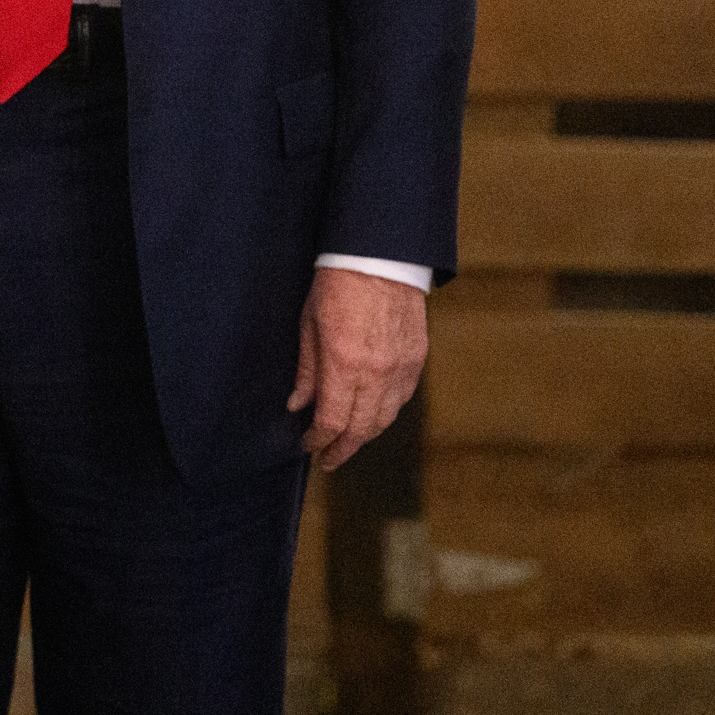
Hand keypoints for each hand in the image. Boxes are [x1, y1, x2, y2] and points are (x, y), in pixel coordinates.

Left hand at [287, 270, 427, 470]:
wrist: (380, 255)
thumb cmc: (338, 283)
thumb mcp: (309, 324)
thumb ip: (307, 369)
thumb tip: (298, 404)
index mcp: (344, 364)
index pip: (331, 422)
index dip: (317, 441)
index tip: (307, 446)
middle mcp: (375, 372)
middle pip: (360, 430)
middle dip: (341, 449)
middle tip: (327, 458)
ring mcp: (400, 367)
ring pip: (384, 419)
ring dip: (365, 436)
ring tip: (348, 441)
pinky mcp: (416, 358)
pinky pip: (402, 399)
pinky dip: (386, 413)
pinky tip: (373, 415)